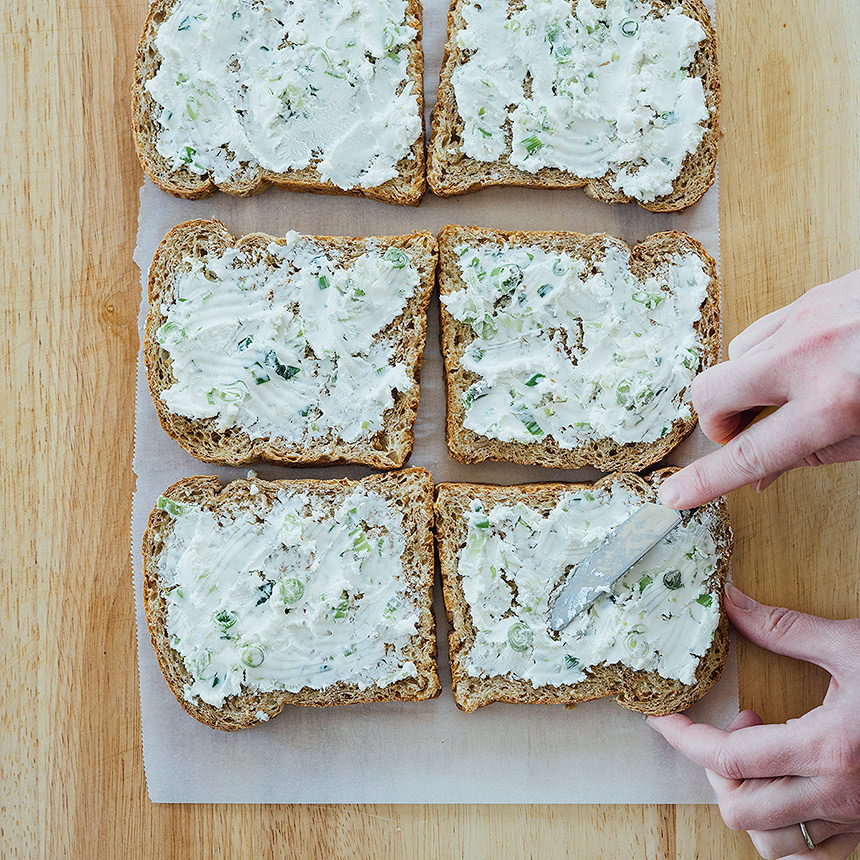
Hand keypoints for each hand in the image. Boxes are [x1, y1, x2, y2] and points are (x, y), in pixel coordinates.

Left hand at [648, 586, 859, 858]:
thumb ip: (783, 628)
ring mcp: (857, 819)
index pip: (729, 760)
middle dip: (716, 773)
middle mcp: (838, 796)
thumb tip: (731, 603)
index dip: (684, 739)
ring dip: (749, 803)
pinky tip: (791, 781)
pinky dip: (785, 824)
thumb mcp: (852, 646)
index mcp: (828, 749)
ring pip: (776, 845)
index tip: (662, 718)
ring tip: (762, 756)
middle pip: (742, 812)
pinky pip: (812, 850)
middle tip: (732, 728)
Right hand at [658, 271, 859, 508]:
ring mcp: (809, 317)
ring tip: (789, 394)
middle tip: (747, 431)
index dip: (707, 480)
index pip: (751, 454)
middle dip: (718, 420)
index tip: (673, 495)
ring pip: (737, 357)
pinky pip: (765, 329)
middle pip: (712, 392)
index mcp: (834, 404)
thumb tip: (764, 473)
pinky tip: (807, 362)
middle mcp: (811, 356)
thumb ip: (818, 454)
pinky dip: (772, 354)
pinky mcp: (816, 293)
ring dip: (750, 384)